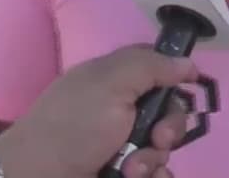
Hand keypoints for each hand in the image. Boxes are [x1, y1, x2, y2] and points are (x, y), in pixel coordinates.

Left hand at [0, 46, 196, 177]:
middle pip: (168, 111)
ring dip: (154, 158)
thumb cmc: (74, 126)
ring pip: (163, 147)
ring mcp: (121, 144)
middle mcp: (121, 109)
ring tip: (130, 169)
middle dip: (169, 127)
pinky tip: (134, 177)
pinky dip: (151, 176)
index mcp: (116, 79)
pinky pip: (154, 172)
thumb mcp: (110, 83)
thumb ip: (151, 66)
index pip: (158, 68)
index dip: (176, 76)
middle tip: (156, 138)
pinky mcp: (121, 171)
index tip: (189, 85)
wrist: (39, 176)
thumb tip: (187, 62)